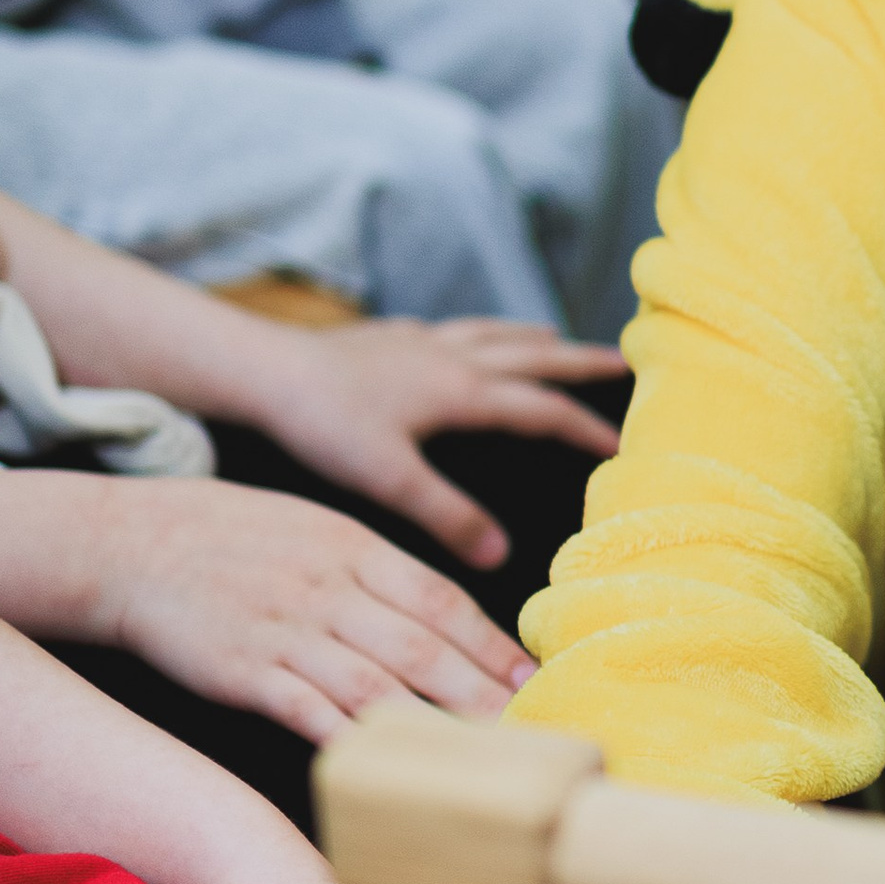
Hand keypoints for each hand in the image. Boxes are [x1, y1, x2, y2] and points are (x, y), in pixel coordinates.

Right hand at [94, 473, 534, 733]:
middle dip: (482, 693)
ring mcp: (285, 632)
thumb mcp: (313, 528)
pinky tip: (385, 765)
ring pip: (374, 683)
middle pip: (420, 647)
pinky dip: (348, 737)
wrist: (130, 542)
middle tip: (530, 729)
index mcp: (352, 548)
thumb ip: (376, 569)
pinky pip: (306, 709)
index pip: (440, 600)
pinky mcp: (243, 672)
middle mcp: (328, 589)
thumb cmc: (229, 537)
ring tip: (480, 758)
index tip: (532, 679)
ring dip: (433, 723)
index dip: (491, 644)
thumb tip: (441, 612)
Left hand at [245, 319, 625, 566]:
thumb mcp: (390, 480)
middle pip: (531, 356)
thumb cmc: (322, 424)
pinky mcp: (384, 336)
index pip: (541, 410)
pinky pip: (447, 328)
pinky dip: (472, 331)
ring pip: (490, 333)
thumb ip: (448, 515)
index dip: (585, 428)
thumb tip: (501, 555)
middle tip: (620, 361)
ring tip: (552, 334)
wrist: (262, 369)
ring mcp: (416, 341)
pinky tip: (459, 337)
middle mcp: (448, 357)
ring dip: (528, 336)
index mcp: (459, 391)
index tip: (622, 444)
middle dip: (578, 361)